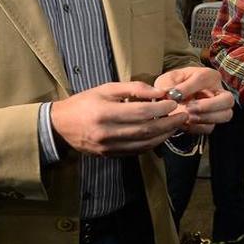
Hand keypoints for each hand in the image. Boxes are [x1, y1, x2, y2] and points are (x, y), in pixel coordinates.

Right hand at [50, 82, 184, 156]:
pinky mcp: (110, 155)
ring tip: (176, 125)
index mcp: (105, 112)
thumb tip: (159, 92)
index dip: (161, 108)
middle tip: (183, 115)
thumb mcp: (106, 88)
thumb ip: (133, 88)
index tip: (174, 102)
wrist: (60, 126)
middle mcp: (107, 132)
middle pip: (146, 130)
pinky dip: (152, 143)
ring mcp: (108, 147)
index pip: (141, 112)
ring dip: (164, 135)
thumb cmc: (84, 102)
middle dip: (169, 123)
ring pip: (144, 143)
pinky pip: (137, 151)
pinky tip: (161, 135)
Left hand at [155, 67, 234, 134]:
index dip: (188, 88)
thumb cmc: (174, 84)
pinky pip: (210, 127)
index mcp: (208, 75)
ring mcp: (217, 108)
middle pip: (227, 99)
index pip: (204, 79)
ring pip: (225, 115)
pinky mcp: (210, 121)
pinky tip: (185, 124)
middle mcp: (217, 91)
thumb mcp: (168, 80)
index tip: (173, 95)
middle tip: (189, 108)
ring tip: (188, 117)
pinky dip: (197, 127)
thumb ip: (168, 85)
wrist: (173, 97)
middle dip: (209, 106)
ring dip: (206, 118)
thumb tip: (170, 94)